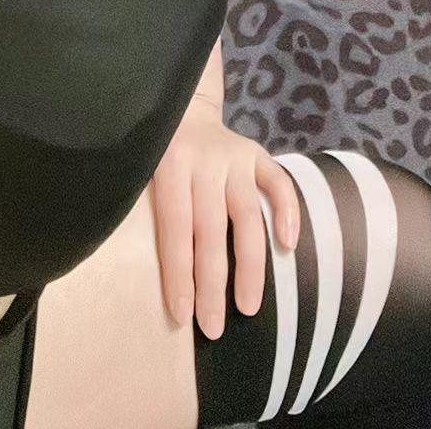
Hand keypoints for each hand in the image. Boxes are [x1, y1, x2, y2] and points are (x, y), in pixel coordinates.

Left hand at [150, 100, 300, 335]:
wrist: (182, 103)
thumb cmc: (158, 152)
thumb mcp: (141, 170)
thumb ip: (151, 210)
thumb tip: (150, 272)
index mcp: (169, 166)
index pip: (175, 229)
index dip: (178, 274)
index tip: (182, 316)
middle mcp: (203, 161)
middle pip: (209, 230)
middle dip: (212, 284)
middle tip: (215, 327)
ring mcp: (234, 156)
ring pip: (246, 215)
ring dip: (249, 265)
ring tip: (249, 307)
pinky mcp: (257, 152)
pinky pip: (277, 181)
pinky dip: (288, 211)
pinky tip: (288, 246)